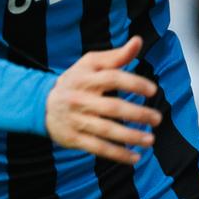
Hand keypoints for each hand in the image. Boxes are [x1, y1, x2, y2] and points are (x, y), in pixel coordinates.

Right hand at [45, 37, 161, 165]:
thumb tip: (138, 41)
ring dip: (131, 136)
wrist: (41, 104)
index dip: (134, 83)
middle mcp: (81, 99)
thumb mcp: (90, 64)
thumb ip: (116, 56)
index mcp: (86, 78)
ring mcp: (77, 120)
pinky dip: (117, 154)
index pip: (113, 78)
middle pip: (112, 107)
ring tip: (150, 140)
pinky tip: (135, 157)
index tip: (153, 90)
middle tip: (157, 118)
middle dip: (137, 114)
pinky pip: (98, 148)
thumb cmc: (75, 81)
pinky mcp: (74, 138)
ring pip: (107, 130)